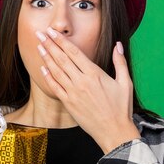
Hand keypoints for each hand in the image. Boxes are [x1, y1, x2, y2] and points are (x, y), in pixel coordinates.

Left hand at [36, 28, 140, 152]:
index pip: (74, 52)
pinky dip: (48, 77)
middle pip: (62, 59)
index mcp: (95, 74)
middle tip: (39, 33)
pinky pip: (55, 87)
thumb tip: (118, 45)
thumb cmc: (122, 108)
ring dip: (46, 57)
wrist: (114, 132)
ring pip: (56, 71)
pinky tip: (42, 68)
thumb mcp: (125, 83)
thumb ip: (120, 62)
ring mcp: (74, 93)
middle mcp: (82, 82)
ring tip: (38, 46)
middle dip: (49, 45)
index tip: (52, 32)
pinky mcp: (69, 104)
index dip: (61, 40)